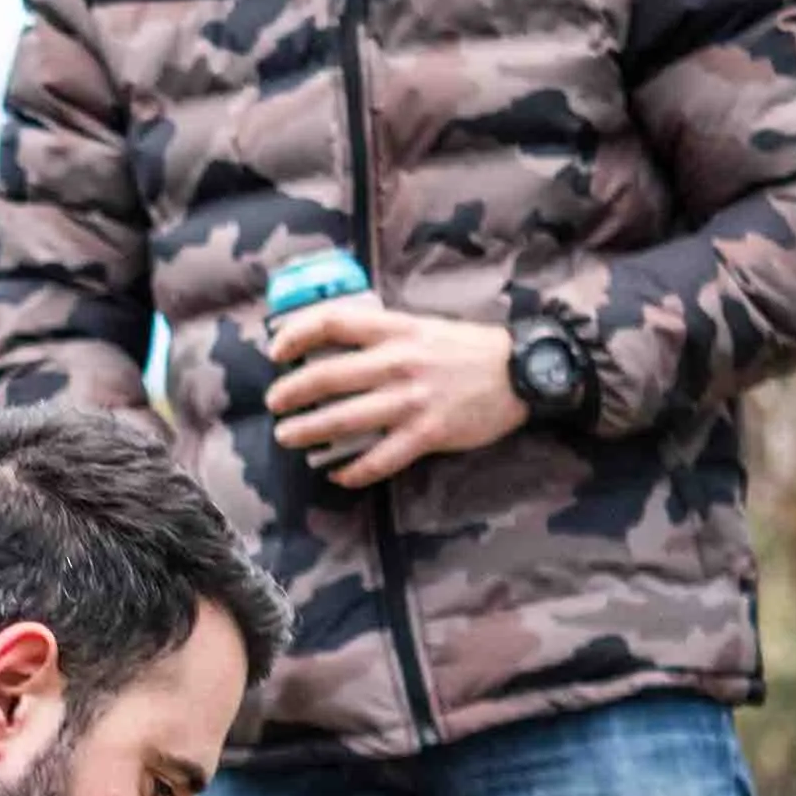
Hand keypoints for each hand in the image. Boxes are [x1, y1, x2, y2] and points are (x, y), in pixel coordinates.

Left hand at [267, 296, 522, 484]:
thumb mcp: (424, 327)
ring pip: (344, 419)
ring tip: (287, 436)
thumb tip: (338, 346)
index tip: (276, 349)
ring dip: (308, 430)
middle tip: (273, 403)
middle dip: (290, 392)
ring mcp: (412, 400)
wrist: (522, 371)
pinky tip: (338, 474)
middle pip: (327, 375)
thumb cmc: (469, 349)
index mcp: (396, 329)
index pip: (333, 321)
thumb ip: (385, 335)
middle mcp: (398, 362)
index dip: (296, 333)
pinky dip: (353, 469)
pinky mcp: (427, 433)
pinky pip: (380, 458)